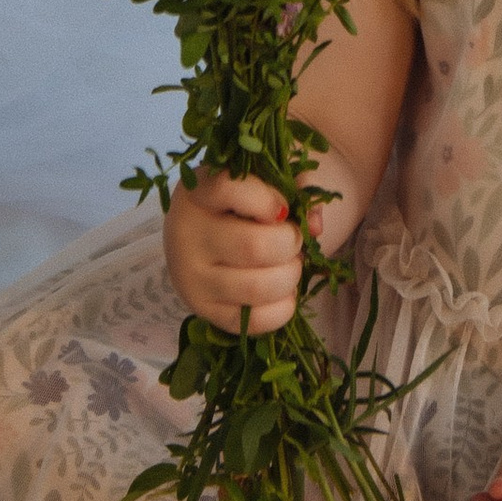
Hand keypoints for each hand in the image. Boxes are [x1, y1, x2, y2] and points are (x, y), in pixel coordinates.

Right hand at [163, 169, 303, 332]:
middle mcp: (186, 237)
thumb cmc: (238, 202)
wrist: (199, 234)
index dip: (267, 199)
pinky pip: (255, 321)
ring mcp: (192, 279)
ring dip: (290, 275)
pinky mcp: (205, 312)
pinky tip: (282, 290)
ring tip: (288, 264)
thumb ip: (294, 187)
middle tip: (292, 239)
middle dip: (290, 243)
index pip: (228, 190)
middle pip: (254, 247)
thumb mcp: (259, 179)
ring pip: (258, 287)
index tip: (282, 208)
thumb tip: (315, 225)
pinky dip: (283, 307)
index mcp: (197, 193)